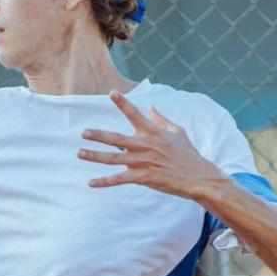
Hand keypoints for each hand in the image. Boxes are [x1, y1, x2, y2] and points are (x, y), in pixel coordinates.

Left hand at [77, 91, 221, 199]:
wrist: (197, 177)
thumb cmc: (188, 154)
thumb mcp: (177, 132)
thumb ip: (162, 120)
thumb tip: (152, 107)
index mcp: (153, 132)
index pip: (135, 114)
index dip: (123, 103)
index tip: (112, 92)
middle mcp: (145, 145)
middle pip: (116, 138)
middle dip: (98, 135)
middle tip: (83, 132)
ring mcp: (142, 162)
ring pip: (113, 159)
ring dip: (95, 156)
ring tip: (79, 153)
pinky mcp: (143, 177)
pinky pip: (119, 179)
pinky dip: (104, 182)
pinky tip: (91, 182)